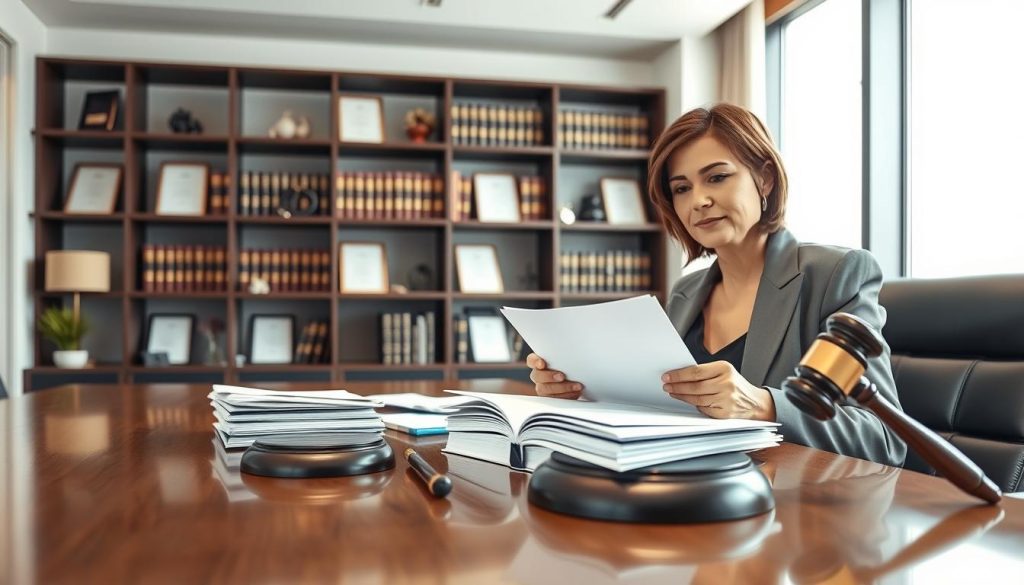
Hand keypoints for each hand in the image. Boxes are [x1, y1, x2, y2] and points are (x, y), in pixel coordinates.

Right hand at [526, 353, 582, 398]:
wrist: (578, 378)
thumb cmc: (571, 364)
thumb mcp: (568, 357)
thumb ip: (566, 354)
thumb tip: (577, 346)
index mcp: (539, 362)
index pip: (531, 360)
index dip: (535, 362)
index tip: (542, 364)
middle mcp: (538, 375)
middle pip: (537, 376)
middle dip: (549, 376)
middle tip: (562, 376)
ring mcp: (543, 387)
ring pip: (544, 389)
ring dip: (561, 388)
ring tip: (576, 386)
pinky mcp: (551, 397)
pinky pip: (554, 399)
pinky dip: (566, 395)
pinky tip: (576, 392)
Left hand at [661, 361, 775, 420]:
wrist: (755, 402)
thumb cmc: (735, 385)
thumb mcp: (724, 371)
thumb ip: (706, 372)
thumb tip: (680, 375)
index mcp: (725, 369)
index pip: (695, 371)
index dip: (679, 375)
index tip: (667, 376)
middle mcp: (726, 384)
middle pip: (695, 386)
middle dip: (677, 386)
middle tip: (667, 385)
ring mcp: (726, 400)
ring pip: (697, 399)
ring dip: (682, 396)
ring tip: (673, 392)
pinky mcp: (725, 413)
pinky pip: (704, 409)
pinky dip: (695, 406)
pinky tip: (689, 401)